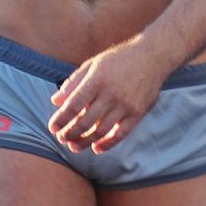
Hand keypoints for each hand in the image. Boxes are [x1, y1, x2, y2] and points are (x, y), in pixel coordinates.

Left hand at [49, 40, 169, 153]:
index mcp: (97, 79)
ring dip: (84, 141)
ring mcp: (126, 105)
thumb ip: (73, 83)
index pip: (73, 106)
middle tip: (61, 138)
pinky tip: (96, 148)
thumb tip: (55, 101)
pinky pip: (120, 134)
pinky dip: (107, 144)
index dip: (61, 119)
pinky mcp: (138, 114)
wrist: (153, 57)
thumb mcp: (93, 64)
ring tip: (74, 146)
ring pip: (101, 131)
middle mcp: (111, 94)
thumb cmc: (119, 59)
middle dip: (70, 133)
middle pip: (85, 122)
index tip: (52, 127)